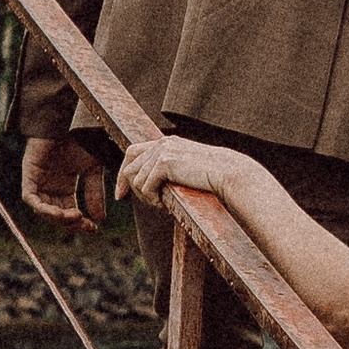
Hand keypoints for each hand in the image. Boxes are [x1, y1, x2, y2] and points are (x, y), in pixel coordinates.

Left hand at [20, 134, 106, 232]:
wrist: (72, 119)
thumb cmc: (83, 139)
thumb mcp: (93, 170)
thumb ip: (94, 194)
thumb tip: (99, 219)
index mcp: (64, 185)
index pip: (68, 212)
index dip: (79, 224)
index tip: (94, 228)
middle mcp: (50, 185)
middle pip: (55, 214)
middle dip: (70, 224)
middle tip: (85, 225)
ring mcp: (39, 179)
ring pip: (42, 209)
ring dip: (57, 218)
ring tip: (75, 216)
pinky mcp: (30, 172)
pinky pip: (30, 197)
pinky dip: (42, 207)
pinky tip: (58, 212)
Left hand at [116, 135, 250, 211]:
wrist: (228, 173)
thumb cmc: (214, 176)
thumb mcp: (187, 170)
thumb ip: (170, 171)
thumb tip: (151, 187)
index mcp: (167, 143)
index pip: (133, 152)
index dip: (123, 172)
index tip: (121, 192)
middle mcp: (162, 144)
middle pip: (129, 166)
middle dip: (127, 187)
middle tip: (132, 201)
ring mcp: (163, 151)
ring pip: (136, 179)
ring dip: (146, 197)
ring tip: (160, 204)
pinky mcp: (165, 162)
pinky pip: (146, 186)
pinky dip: (152, 199)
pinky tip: (165, 205)